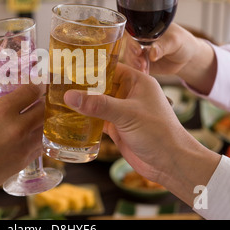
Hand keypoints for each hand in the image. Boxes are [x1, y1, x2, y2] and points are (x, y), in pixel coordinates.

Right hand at [0, 84, 44, 217]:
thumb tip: (10, 102)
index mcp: (2, 110)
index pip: (32, 91)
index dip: (36, 87)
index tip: (36, 87)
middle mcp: (17, 127)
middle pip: (44, 109)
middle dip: (42, 103)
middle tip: (37, 102)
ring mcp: (23, 145)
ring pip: (46, 128)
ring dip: (42, 121)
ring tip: (35, 119)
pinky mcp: (25, 160)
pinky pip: (41, 144)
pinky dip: (38, 138)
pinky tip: (29, 136)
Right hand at [63, 63, 219, 205]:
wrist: (171, 163)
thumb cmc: (159, 133)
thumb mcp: (126, 114)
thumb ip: (98, 104)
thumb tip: (70, 96)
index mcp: (137, 81)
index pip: (110, 67)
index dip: (91, 66)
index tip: (70, 66)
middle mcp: (129, 94)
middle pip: (101, 85)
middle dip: (83, 85)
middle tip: (59, 82)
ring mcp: (122, 111)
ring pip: (98, 103)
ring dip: (83, 103)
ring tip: (59, 98)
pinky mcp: (118, 127)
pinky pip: (97, 119)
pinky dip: (85, 119)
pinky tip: (70, 118)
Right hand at [122, 23, 216, 94]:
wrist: (187, 57)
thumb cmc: (183, 42)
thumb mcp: (175, 41)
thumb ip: (163, 46)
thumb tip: (152, 54)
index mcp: (147, 29)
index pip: (134, 33)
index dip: (133, 42)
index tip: (138, 51)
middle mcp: (141, 39)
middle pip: (129, 46)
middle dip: (133, 56)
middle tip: (142, 64)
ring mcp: (140, 51)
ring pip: (130, 57)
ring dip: (135, 64)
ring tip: (144, 69)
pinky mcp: (142, 63)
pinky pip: (134, 66)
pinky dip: (137, 70)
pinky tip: (144, 72)